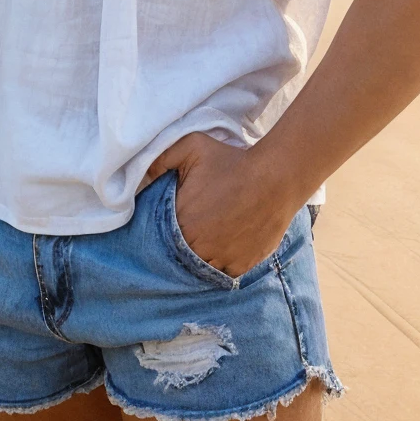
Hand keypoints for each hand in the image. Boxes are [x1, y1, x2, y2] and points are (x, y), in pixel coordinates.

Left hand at [143, 132, 297, 278]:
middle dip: (181, 243)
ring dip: (200, 255)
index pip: (161, 236)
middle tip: (191, 227)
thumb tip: (144, 175)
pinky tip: (223, 246)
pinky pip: (223, 274)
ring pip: (200, 267)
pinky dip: (220, 264)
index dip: (164, 229)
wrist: (275, 177)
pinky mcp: (242, 266)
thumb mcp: (193, 146)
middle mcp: (199, 248)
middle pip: (180, 254)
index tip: (174, 218)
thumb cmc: (233, 161)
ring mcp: (221, 260)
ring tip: (206, 238)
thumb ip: (162, 158)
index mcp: (183, 222)